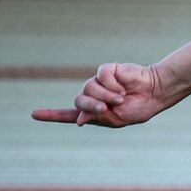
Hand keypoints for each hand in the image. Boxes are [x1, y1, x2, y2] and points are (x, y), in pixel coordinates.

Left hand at [32, 62, 168, 127]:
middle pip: (78, 101)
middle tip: (105, 108)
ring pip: (88, 88)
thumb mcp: (117, 119)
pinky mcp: (107, 71)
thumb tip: (78, 118)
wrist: (155, 92)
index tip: (35, 114)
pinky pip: (100, 77)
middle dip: (89, 106)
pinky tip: (122, 87)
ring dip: (104, 96)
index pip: (70, 114)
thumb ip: (97, 117)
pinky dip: (111, 85)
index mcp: (95, 112)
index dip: (52, 115)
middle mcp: (94, 97)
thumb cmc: (139, 108)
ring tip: (121, 98)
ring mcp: (99, 83)